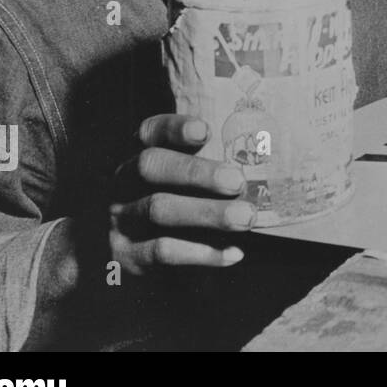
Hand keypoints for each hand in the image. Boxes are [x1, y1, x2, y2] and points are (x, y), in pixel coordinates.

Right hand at [109, 115, 254, 274]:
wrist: (125, 258)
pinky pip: (162, 251)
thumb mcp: (183, 183)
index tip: (205, 131)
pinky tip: (234, 253)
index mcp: (139, 155)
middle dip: (196, 172)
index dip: (174, 128)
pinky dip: (202, 253)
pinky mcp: (125, 255)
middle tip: (237, 181)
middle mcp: (123, 182)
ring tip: (245, 217)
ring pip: (158, 209)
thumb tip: (266, 158)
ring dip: (207, 214)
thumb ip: (210, 169)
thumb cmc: (176, 206)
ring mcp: (121, 219)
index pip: (149, 132)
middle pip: (151, 165)